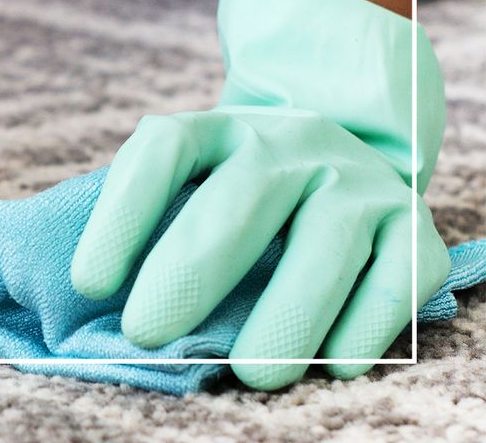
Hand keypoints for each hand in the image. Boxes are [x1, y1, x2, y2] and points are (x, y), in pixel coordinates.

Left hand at [70, 0, 449, 388]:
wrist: (337, 158)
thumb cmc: (236, 193)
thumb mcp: (193, 182)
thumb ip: (149, 225)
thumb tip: (90, 302)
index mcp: (217, 128)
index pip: (163, 152)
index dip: (121, 216)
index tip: (89, 285)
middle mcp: (288, 142)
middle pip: (238, 199)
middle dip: (188, 272)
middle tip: (146, 333)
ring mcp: (355, 178)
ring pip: (324, 242)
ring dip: (287, 313)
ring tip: (252, 373)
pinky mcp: (413, 223)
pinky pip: (397, 275)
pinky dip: (366, 325)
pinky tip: (332, 363)